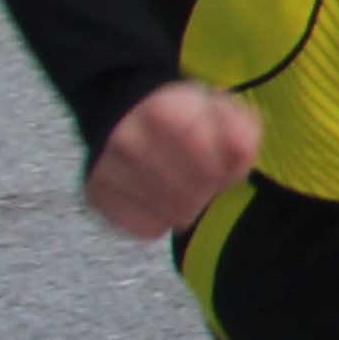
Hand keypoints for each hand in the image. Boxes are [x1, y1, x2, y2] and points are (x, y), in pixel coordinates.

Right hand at [85, 81, 257, 239]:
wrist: (125, 116)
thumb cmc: (184, 118)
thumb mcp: (220, 111)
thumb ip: (241, 131)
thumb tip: (242, 155)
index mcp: (163, 110)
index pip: (203, 160)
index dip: (220, 172)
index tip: (221, 171)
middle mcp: (127, 138)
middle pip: (187, 194)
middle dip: (205, 193)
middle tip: (205, 184)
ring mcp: (106, 169)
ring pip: (168, 215)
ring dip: (185, 209)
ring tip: (184, 190)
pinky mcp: (96, 196)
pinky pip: (144, 229)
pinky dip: (161, 221)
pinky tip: (161, 201)